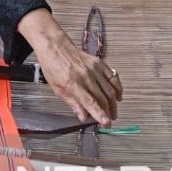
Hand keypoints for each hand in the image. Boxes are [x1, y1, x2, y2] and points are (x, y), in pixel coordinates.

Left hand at [22, 11, 118, 126]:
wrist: (55, 46)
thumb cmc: (53, 66)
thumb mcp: (57, 88)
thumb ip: (72, 103)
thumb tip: (83, 116)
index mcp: (73, 83)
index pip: (90, 103)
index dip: (100, 114)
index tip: (106, 123)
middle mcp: (85, 76)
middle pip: (102, 98)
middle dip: (107, 112)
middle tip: (108, 120)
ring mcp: (93, 69)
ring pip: (109, 90)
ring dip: (113, 104)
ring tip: (113, 113)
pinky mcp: (99, 63)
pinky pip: (113, 77)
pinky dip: (118, 88)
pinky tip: (118, 96)